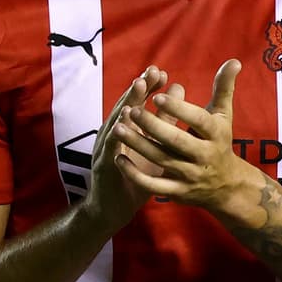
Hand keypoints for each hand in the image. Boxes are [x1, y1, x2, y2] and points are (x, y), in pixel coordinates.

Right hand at [78, 66, 174, 233]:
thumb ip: (165, 120)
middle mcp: (113, 135)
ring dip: (125, 107)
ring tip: (136, 91)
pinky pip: (109, 151)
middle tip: (148, 73)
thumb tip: (178, 91)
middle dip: (137, 90)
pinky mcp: (103, 167)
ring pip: (115, 125)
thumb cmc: (136, 175)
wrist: (113, 208)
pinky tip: (119, 127)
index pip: (137, 103)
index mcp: (128, 129)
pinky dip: (113, 138)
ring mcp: (106, 150)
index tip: (161, 72)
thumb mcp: (155, 147)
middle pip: (125, 108)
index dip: (148, 88)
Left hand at [111, 59, 255, 214]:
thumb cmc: (219, 141)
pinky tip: (119, 157)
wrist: (226, 186)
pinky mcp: (177, 192)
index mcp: (216, 134)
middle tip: (131, 110)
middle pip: (176, 141)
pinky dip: (135, 173)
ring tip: (118, 127)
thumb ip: (224, 88)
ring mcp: (190, 176)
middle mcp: (204, 156)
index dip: (178, 109)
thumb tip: (233, 60)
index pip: (197, 120)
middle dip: (153, 125)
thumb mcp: (223, 116)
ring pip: (161, 160)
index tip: (157, 96)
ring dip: (138, 144)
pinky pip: (153, 185)